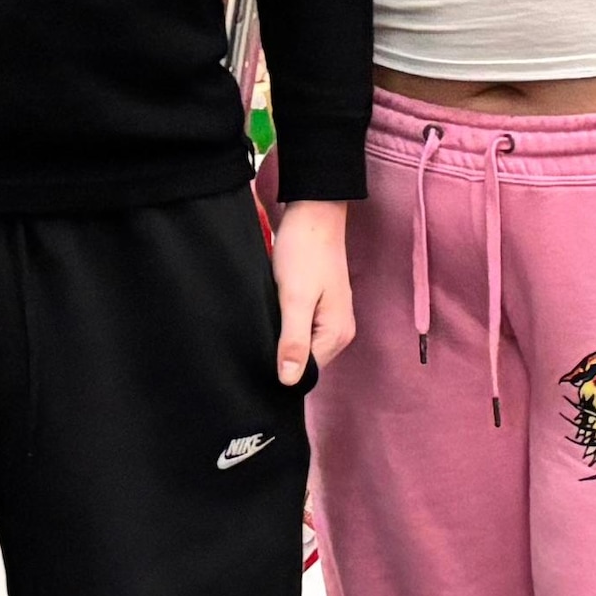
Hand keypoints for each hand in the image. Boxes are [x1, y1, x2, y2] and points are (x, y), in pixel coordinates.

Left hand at [270, 200, 354, 386]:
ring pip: (301, 345)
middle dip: (281, 353)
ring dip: (281, 338)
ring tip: (263, 320)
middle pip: (305, 360)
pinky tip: (270, 313)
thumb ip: (293, 341)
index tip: (258, 351)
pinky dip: (284, 325)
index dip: (280, 367)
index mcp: (337, 335)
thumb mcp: (295, 299)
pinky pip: (300, 329)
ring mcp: (331, 319)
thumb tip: (289, 381)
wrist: (313, 213)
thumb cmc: (304, 252)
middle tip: (256, 333)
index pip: (305, 371)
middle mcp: (339, 332)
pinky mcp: (321, 307)